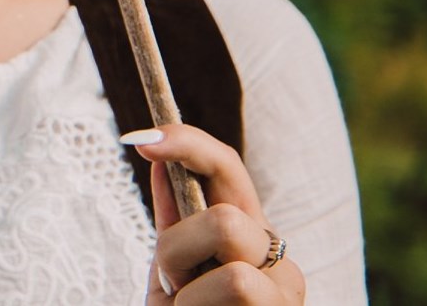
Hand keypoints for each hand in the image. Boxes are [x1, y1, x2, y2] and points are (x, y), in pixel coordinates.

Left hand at [131, 124, 304, 305]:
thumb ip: (174, 221)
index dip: (187, 143)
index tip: (138, 138)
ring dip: (191, 300)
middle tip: (175, 288)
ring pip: (234, 277)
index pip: (228, 168)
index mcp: (249, 234)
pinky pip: (235, 302)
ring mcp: (288, 298)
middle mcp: (279, 262)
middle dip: (178, 253)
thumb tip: (157, 157)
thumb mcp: (174, 272)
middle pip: (226, 222)